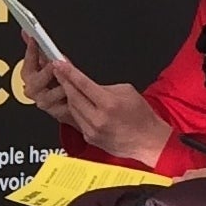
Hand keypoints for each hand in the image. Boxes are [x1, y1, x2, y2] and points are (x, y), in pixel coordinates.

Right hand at [19, 41, 71, 121]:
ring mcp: (46, 102)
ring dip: (62, 86)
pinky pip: (65, 106)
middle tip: (55, 64)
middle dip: (46, 72)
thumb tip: (26, 33)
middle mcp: (34, 90)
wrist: (70, 103)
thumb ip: (38, 50)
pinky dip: (72, 99)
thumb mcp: (48, 63)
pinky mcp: (58, 113)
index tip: (36, 40)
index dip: (31, 52)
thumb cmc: (58, 81)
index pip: (28, 63)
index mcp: (30, 76)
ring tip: (71, 80)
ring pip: (51, 95)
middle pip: (35, 82)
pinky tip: (79, 93)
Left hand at [42, 55, 171, 167]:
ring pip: (72, 108)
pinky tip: (76, 102)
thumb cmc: (141, 116)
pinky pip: (77, 120)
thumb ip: (105, 87)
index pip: (83, 84)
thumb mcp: (127, 92)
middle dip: (64, 82)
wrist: (148, 141)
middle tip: (58, 71)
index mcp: (109, 104)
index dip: (69, 72)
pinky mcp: (89, 137)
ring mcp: (92, 130)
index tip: (59, 64)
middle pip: (73, 96)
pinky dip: (76, 109)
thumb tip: (87, 84)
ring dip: (68, 95)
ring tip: (66, 84)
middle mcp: (98, 118)